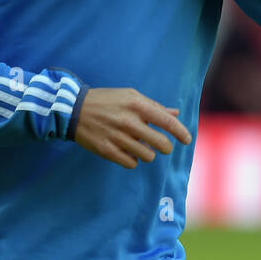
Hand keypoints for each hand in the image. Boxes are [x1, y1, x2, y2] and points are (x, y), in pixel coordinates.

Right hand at [72, 87, 192, 168]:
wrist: (74, 109)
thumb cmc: (106, 100)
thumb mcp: (130, 96)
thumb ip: (153, 106)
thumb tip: (175, 114)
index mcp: (137, 105)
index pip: (167, 123)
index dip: (181, 133)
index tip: (187, 140)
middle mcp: (129, 122)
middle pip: (161, 144)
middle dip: (166, 147)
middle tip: (163, 146)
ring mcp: (117, 137)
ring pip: (148, 156)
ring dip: (148, 153)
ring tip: (141, 147)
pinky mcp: (107, 150)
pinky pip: (131, 163)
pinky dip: (133, 160)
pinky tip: (128, 152)